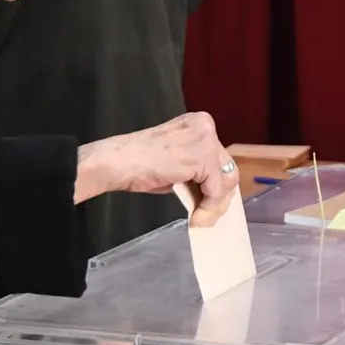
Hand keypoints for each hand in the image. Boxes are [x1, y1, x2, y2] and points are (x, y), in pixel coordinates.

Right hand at [75, 112, 236, 226]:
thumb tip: (210, 193)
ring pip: (226, 181)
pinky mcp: (203, 158)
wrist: (117, 162)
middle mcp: (205, 126)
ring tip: (200, 220)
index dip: (217, 185)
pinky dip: (208, 207)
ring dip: (214, 206)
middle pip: (227, 168)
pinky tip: (196, 217)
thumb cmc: (136, 163)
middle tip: (206, 216)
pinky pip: (216, 190)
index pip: (219, 158)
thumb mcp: (175, 163)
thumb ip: (195, 171)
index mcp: (198, 124)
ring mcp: (205, 140)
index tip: (210, 204)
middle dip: (219, 197)